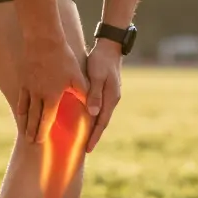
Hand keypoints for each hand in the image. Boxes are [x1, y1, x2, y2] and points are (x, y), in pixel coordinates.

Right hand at [18, 37, 88, 143]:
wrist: (43, 41)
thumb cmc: (63, 58)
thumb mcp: (77, 76)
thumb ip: (84, 94)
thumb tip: (93, 110)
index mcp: (52, 96)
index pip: (46, 119)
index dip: (43, 132)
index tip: (40, 142)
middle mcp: (38, 95)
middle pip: (33, 118)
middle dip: (32, 131)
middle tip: (31, 142)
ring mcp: (29, 88)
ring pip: (25, 110)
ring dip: (25, 123)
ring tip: (24, 134)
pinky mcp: (24, 80)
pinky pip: (21, 98)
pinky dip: (21, 109)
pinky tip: (21, 114)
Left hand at [84, 38, 122, 152]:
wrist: (110, 47)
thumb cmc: (101, 60)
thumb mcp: (96, 76)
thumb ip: (94, 94)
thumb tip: (93, 113)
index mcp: (111, 98)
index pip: (101, 122)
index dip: (94, 136)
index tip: (87, 149)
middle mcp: (112, 99)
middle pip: (102, 122)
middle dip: (94, 136)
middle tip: (85, 150)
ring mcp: (110, 96)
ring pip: (101, 116)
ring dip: (94, 128)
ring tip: (85, 139)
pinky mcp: (106, 91)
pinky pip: (99, 108)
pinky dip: (94, 117)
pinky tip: (87, 121)